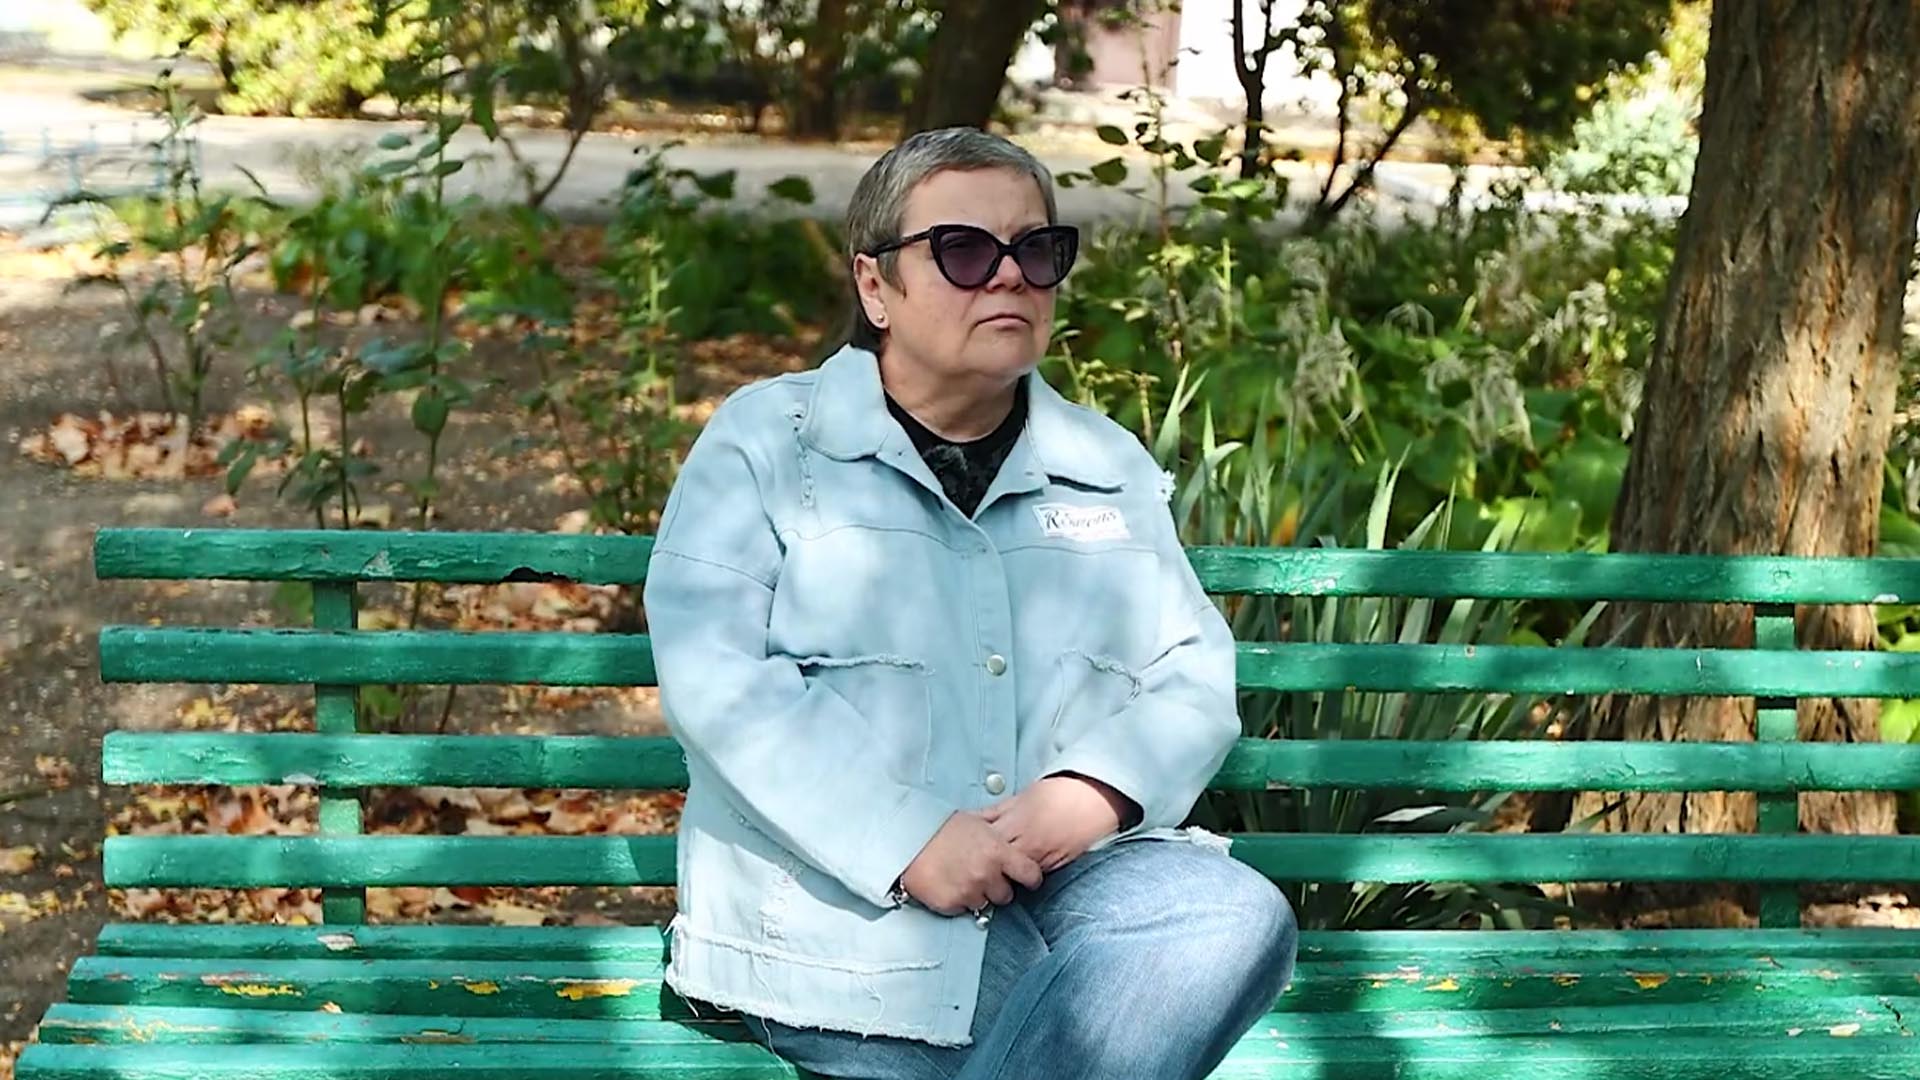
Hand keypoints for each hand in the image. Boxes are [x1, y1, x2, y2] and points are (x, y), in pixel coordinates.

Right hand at [900, 812, 1044, 916]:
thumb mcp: (975, 820)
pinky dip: (958, 900)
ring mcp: (969, 891)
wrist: (906, 840)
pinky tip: (948, 884)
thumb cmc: (940, 827)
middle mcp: (987, 874)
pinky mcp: (951, 904)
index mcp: (998, 851)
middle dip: (998, 887)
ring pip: (985, 904)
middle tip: (982, 875)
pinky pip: (963, 909)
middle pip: (1007, 895)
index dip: (1029, 877)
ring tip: (962, 878)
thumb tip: (1015, 828)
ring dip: (977, 894)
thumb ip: (998, 831)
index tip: (1024, 878)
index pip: (1031, 875)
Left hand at [977, 774, 1135, 873]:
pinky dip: (1021, 876)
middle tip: (972, 868)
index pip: (986, 842)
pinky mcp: (1055, 865)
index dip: (973, 847)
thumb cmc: (1059, 793)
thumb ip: (1000, 811)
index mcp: (1016, 822)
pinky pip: (1032, 874)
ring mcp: (1042, 857)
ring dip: (1001, 875)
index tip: (963, 850)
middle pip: (996, 863)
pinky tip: (1014, 875)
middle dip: (984, 866)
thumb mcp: (1023, 796)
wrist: (1093, 799)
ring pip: (1013, 874)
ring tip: (989, 876)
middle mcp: (1027, 843)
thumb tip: (979, 820)